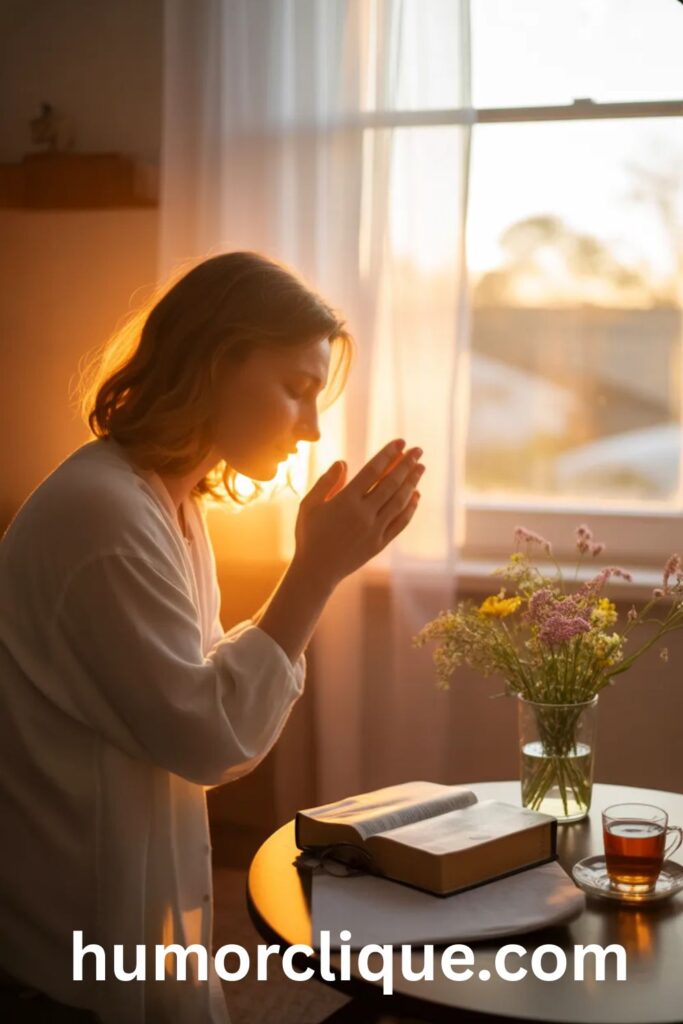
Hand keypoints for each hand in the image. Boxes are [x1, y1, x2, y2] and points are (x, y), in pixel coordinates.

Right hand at [293, 439, 424, 587]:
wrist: (316, 571)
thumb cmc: (309, 535)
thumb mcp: (309, 505)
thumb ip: (326, 482)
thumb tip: (343, 462)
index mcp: (345, 500)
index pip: (373, 471)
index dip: (388, 454)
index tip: (401, 442)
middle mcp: (363, 513)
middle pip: (391, 483)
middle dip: (406, 464)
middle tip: (418, 450)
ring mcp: (374, 529)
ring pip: (399, 501)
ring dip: (412, 482)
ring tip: (421, 467)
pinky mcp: (380, 543)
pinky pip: (400, 523)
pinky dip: (410, 508)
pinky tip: (416, 496)